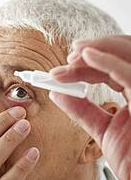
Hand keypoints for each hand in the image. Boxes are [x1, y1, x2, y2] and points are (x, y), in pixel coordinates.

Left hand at [49, 35, 130, 179]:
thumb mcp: (102, 129)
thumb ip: (82, 110)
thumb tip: (56, 93)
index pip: (109, 70)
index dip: (85, 66)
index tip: (59, 72)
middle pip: (118, 56)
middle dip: (92, 52)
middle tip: (67, 58)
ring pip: (124, 56)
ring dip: (98, 50)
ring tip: (73, 54)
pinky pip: (129, 74)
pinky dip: (107, 61)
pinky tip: (86, 56)